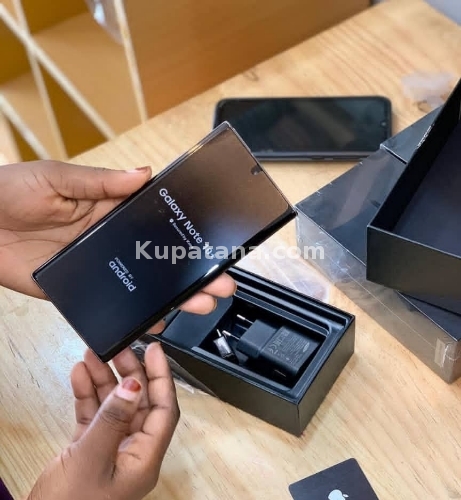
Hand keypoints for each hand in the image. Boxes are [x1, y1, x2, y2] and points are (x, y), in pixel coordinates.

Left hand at [0, 161, 234, 310]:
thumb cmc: (7, 191)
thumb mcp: (57, 178)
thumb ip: (101, 182)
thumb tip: (144, 174)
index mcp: (106, 208)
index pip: (154, 221)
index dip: (183, 233)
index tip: (211, 243)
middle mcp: (106, 239)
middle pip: (155, 258)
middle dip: (189, 271)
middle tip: (218, 283)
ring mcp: (94, 266)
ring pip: (139, 283)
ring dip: (169, 295)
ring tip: (198, 304)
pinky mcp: (75, 289)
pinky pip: (109, 303)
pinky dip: (132, 314)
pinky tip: (155, 322)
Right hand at [28, 343, 178, 499]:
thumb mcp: (92, 459)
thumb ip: (113, 419)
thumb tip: (135, 385)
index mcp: (145, 458)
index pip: (164, 409)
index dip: (162, 376)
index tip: (154, 350)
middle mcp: (132, 452)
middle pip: (139, 402)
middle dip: (129, 373)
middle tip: (117, 348)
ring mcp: (111, 450)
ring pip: (114, 405)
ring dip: (104, 380)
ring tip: (92, 356)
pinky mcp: (89, 450)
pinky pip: (94, 415)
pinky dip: (87, 395)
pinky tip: (80, 376)